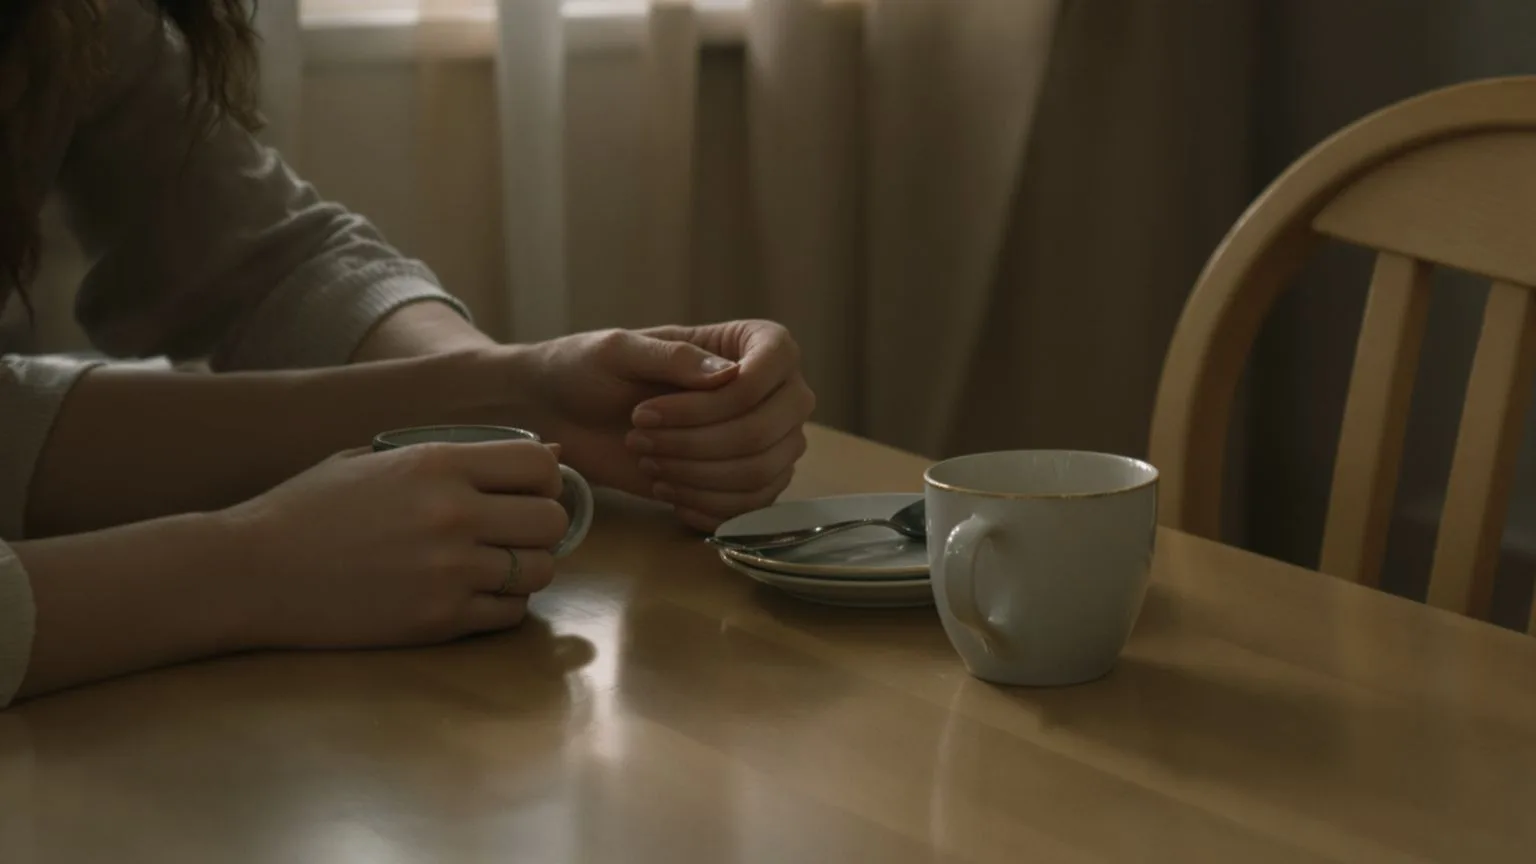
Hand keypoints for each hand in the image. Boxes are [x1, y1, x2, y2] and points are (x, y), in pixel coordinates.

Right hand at [224, 440, 569, 648]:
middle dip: (541, 525)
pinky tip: (472, 594)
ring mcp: (448, 572)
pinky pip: (510, 614)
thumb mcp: (378, 456)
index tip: (524, 490)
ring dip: (525, 568)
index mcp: (437, 464)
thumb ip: (462, 451)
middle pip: (552, 520)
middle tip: (513, 532)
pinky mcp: (438, 621)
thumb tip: (550, 455)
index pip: (541, 465)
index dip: (544, 478)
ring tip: (492, 564)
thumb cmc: (312, 508)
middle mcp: (452, 515)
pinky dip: (503, 605)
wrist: (251, 573)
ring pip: (540, 571)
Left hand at [521, 320, 815, 529]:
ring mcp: (764, 440)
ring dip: (694, 474)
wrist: (563, 416)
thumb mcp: (620, 351)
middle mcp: (772, 391)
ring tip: (647, 461)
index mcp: (751, 343)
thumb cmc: (590, 368)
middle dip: (696, 442)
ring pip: (759, 472)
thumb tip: (730, 375)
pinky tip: (664, 490)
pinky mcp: (745, 482)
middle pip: (766, 430)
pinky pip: (750, 506)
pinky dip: (704, 505)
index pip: (773, 368)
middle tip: (639, 435)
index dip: (720, 399)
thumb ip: (673, 358)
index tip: (651, 407)